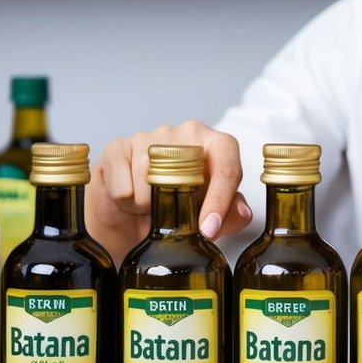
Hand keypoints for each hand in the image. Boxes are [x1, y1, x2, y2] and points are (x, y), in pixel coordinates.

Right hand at [86, 121, 252, 265]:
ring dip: (150, 207)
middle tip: (174, 215)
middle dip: (180, 208)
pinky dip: (126, 201)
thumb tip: (243, 212)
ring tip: (151, 205)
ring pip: (151, 183)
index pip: (227, 167)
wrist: (128, 213)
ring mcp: (151, 136)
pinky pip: (124, 186)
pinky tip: (130, 197)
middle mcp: (186, 132)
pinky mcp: (118, 147)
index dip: (219, 201)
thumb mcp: (208, 219)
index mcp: (217, 145)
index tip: (208, 230)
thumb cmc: (178, 208)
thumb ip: (231, 217)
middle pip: (187, 176)